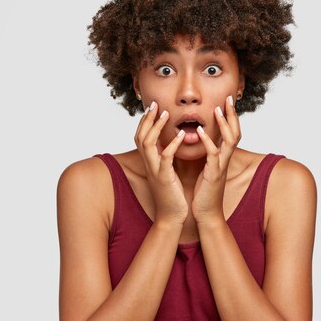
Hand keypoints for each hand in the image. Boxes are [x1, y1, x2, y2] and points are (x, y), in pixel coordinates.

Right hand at [134, 101, 188, 225]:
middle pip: (140, 135)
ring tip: (165, 114)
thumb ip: (164, 158)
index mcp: (150, 162)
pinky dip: (172, 145)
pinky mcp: (164, 177)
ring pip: (148, 143)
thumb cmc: (172, 194)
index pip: (141, 136)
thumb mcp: (165, 173)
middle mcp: (148, 164)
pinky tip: (181, 135)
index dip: (145, 121)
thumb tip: (168, 144)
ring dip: (156, 127)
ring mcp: (155, 170)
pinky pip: (165, 157)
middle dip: (147, 118)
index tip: (152, 106)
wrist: (172, 216)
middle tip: (155, 104)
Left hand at [192, 95, 241, 223]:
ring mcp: (221, 166)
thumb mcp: (206, 168)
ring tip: (217, 109)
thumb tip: (201, 140)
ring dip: (224, 124)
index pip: (231, 132)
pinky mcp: (213, 174)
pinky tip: (200, 130)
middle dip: (232, 115)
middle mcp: (225, 159)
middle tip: (229, 98)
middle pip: (235, 132)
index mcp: (222, 157)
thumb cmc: (204, 192)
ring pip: (229, 140)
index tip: (226, 101)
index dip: (231, 117)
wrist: (206, 213)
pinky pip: (213, 154)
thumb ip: (207, 154)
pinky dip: (208, 141)